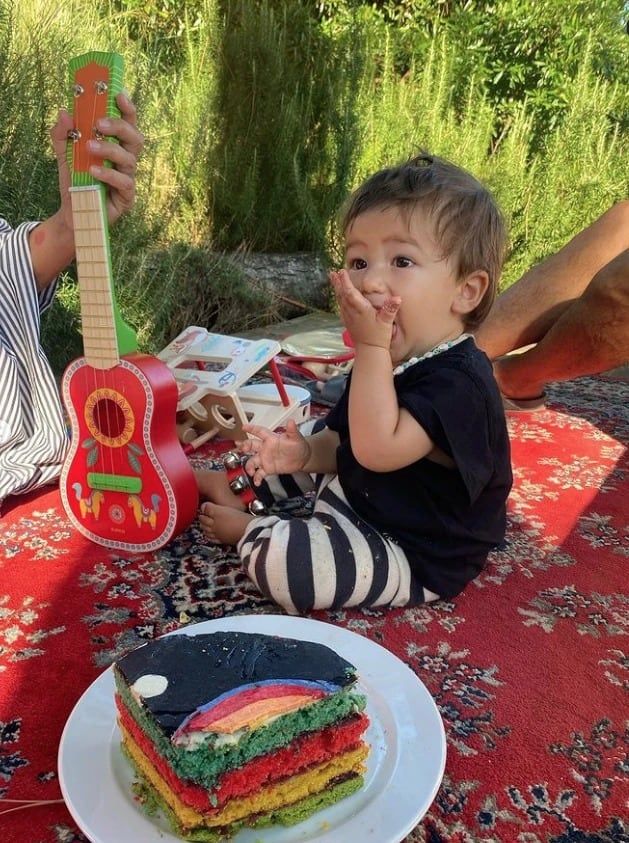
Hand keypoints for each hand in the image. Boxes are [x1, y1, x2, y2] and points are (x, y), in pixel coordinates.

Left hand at [50, 92, 143, 231]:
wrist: (72, 212)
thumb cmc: (75, 181)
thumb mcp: (63, 153)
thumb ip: (62, 133)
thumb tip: (64, 112)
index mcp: (116, 145)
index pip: (128, 123)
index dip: (127, 108)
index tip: (117, 94)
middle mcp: (126, 160)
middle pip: (135, 137)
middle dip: (119, 126)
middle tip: (98, 123)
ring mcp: (128, 178)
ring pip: (129, 158)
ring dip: (110, 149)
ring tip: (89, 147)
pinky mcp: (127, 197)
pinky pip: (124, 182)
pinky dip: (108, 174)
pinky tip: (93, 170)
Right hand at [236, 420, 310, 485]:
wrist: (302, 458)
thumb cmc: (298, 445)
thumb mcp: (296, 437)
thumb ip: (292, 430)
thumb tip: (291, 421)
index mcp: (271, 439)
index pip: (259, 432)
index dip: (252, 429)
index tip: (244, 427)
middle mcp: (265, 448)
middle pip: (251, 445)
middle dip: (245, 446)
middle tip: (242, 448)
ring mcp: (265, 459)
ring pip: (252, 461)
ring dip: (249, 465)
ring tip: (251, 471)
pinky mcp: (268, 468)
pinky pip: (259, 473)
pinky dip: (257, 478)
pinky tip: (257, 482)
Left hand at [330, 269, 399, 352]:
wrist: (369, 351)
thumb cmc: (379, 337)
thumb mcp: (387, 322)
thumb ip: (390, 309)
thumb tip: (397, 298)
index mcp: (361, 310)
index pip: (351, 293)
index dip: (346, 282)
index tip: (342, 271)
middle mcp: (352, 313)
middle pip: (342, 295)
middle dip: (338, 283)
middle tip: (333, 273)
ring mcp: (348, 317)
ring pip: (340, 300)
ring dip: (337, 288)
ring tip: (333, 278)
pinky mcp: (347, 321)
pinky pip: (341, 306)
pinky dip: (339, 297)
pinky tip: (339, 294)